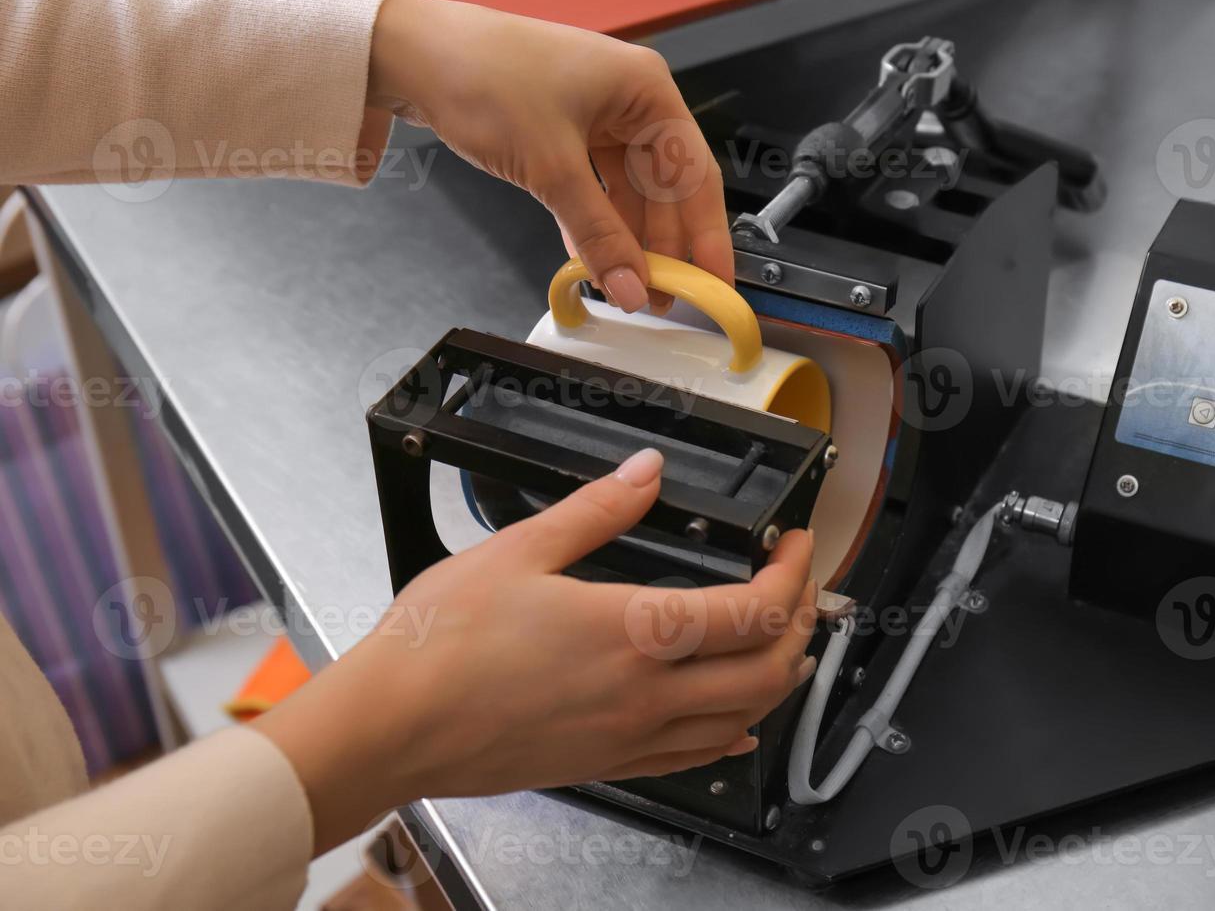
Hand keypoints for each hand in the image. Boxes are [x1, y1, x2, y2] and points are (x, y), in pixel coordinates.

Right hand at [255, 449, 816, 852]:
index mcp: (635, 634)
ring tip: (787, 644)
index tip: (797, 545)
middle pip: (768, 671)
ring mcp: (629, 737)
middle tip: (801, 589)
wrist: (391, 729)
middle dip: (801, 626)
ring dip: (780, 680)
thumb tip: (645, 472)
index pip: (755, 610)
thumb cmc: (439, 646)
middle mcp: (646, 695)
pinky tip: (737, 725)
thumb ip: (596, 509)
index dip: (794, 575)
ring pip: (742, 719)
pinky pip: (694, 756)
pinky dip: (733, 733)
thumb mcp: (519, 550)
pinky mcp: (606, 764)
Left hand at [366, 0, 732, 314]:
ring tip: (625, 287)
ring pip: (628, 193)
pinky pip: (596, 188)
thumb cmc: (483, 75)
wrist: (413, 54)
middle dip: (662, 246)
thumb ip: (597, 234)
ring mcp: (596, 115)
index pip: (695, 175)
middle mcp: (628, 100)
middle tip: (662, 297)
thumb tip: (630, 285)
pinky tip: (590, 258)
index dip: (707, 236)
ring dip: (626, 241)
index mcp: (646, 90)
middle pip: (664, 189)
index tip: (714, 284)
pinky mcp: (564, 131)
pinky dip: (594, 224)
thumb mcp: (551, 168)